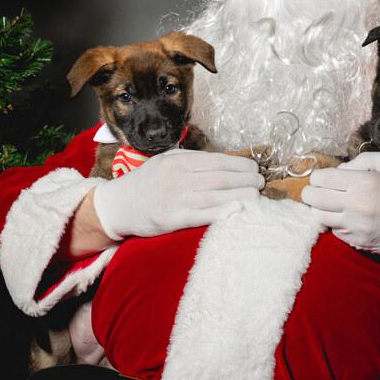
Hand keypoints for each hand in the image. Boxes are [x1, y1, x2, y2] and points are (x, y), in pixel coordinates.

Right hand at [93, 149, 263, 240]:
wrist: (118, 205)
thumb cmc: (146, 182)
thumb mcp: (165, 161)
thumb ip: (190, 160)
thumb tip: (223, 162)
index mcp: (178, 161)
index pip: (216, 161)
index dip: (239, 165)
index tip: (254, 168)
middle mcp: (178, 178)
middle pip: (220, 178)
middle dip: (245, 180)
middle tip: (261, 182)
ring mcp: (175, 199)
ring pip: (215, 196)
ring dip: (240, 196)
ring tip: (257, 196)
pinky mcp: (172, 219)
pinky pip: (201, 216)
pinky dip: (221, 213)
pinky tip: (237, 211)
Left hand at [301, 151, 379, 263]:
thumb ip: (362, 160)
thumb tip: (340, 170)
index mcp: (364, 183)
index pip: (321, 178)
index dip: (319, 176)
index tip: (324, 178)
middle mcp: (356, 205)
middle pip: (313, 199)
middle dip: (312, 192)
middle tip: (319, 191)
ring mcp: (356, 227)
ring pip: (319, 218)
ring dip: (321, 209)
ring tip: (333, 205)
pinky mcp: (358, 243)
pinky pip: (334, 232)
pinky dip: (336, 224)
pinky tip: (348, 218)